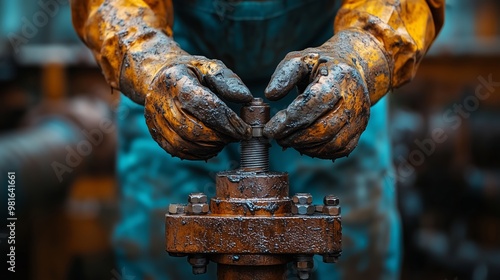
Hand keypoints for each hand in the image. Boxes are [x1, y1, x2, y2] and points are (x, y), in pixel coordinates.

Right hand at [145, 54, 252, 159]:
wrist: (158, 77)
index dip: (227, 121)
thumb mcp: (208, 67)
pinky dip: (199, 153)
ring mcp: (155, 120)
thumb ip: (227, 80)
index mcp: (176, 80)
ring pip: (186, 143)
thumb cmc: (190, 72)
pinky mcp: (156, 133)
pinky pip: (178, 151)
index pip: (204, 105)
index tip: (246, 131)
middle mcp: (161, 101)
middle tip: (238, 136)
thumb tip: (246, 98)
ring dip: (211, 146)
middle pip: (195, 128)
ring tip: (226, 140)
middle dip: (222, 137)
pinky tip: (213, 146)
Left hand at [264, 31, 373, 158]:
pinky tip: (303, 144)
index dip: (289, 120)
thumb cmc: (319, 66)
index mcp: (339, 76)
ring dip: (305, 146)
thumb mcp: (300, 60)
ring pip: (331, 142)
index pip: (313, 103)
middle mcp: (354, 97)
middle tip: (277, 137)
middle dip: (294, 137)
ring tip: (288, 140)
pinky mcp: (359, 129)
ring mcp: (360, 116)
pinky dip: (318, 152)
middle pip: (323, 128)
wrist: (351, 68)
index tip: (269, 130)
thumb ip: (284, 74)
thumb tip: (271, 95)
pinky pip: (339, 149)